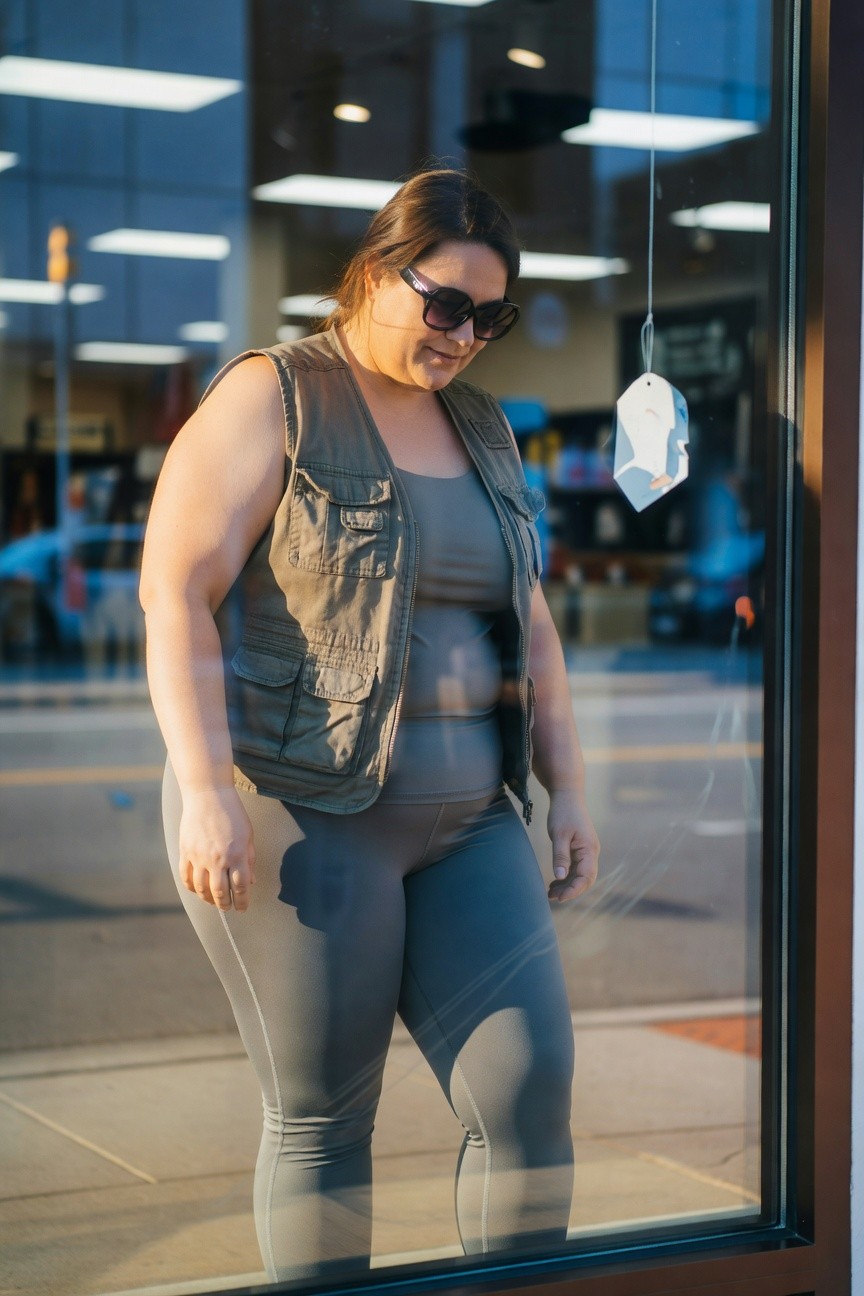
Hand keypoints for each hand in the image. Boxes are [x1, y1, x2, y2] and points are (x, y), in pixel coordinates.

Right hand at [178, 786, 255, 911]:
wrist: (208, 794)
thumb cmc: (232, 813)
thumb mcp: (248, 834)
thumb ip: (249, 859)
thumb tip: (251, 881)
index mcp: (237, 854)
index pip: (240, 887)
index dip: (242, 901)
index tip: (242, 908)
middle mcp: (218, 859)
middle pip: (220, 892)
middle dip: (225, 904)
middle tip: (227, 908)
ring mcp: (199, 856)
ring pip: (201, 888)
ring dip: (208, 899)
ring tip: (213, 901)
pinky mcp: (186, 851)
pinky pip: (186, 876)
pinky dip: (191, 887)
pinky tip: (197, 890)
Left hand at [546, 788, 599, 903]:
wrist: (567, 795)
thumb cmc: (563, 813)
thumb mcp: (559, 835)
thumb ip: (560, 856)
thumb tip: (560, 877)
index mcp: (589, 850)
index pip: (586, 877)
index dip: (574, 890)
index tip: (560, 898)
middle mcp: (591, 852)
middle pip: (585, 879)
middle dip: (570, 890)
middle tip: (552, 897)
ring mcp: (586, 851)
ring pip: (579, 875)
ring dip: (567, 885)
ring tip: (550, 893)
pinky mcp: (579, 849)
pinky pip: (575, 867)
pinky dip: (566, 876)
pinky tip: (554, 881)